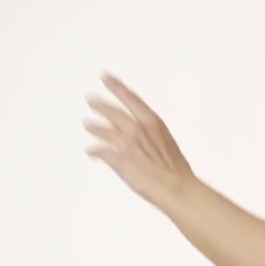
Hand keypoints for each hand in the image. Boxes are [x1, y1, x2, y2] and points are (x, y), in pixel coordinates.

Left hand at [83, 73, 196, 209]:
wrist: (176, 188)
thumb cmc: (176, 170)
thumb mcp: (167, 144)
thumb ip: (152, 137)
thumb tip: (143, 139)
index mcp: (153, 122)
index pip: (131, 98)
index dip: (116, 87)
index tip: (106, 77)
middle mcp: (138, 129)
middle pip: (113, 112)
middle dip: (100, 105)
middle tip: (91, 100)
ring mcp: (127, 143)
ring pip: (104, 130)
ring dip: (95, 127)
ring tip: (88, 124)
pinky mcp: (119, 159)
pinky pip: (101, 151)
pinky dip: (95, 151)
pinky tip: (91, 152)